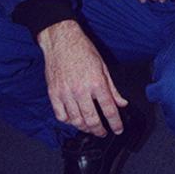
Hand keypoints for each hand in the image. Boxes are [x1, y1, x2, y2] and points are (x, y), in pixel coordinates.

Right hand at [37, 19, 127, 136]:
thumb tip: (122, 103)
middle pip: (92, 119)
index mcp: (96, 83)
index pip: (109, 109)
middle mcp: (81, 90)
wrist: (61, 40)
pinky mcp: (53, 94)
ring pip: (76, 120)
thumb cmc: (83, 50)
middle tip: (103, 132)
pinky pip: (61, 115)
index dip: (115, 123)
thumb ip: (112, 88)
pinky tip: (74, 120)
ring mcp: (65, 93)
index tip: (118, 129)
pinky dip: (68, 121)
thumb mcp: (103, 67)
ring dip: (85, 128)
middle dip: (100, 130)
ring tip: (90, 128)